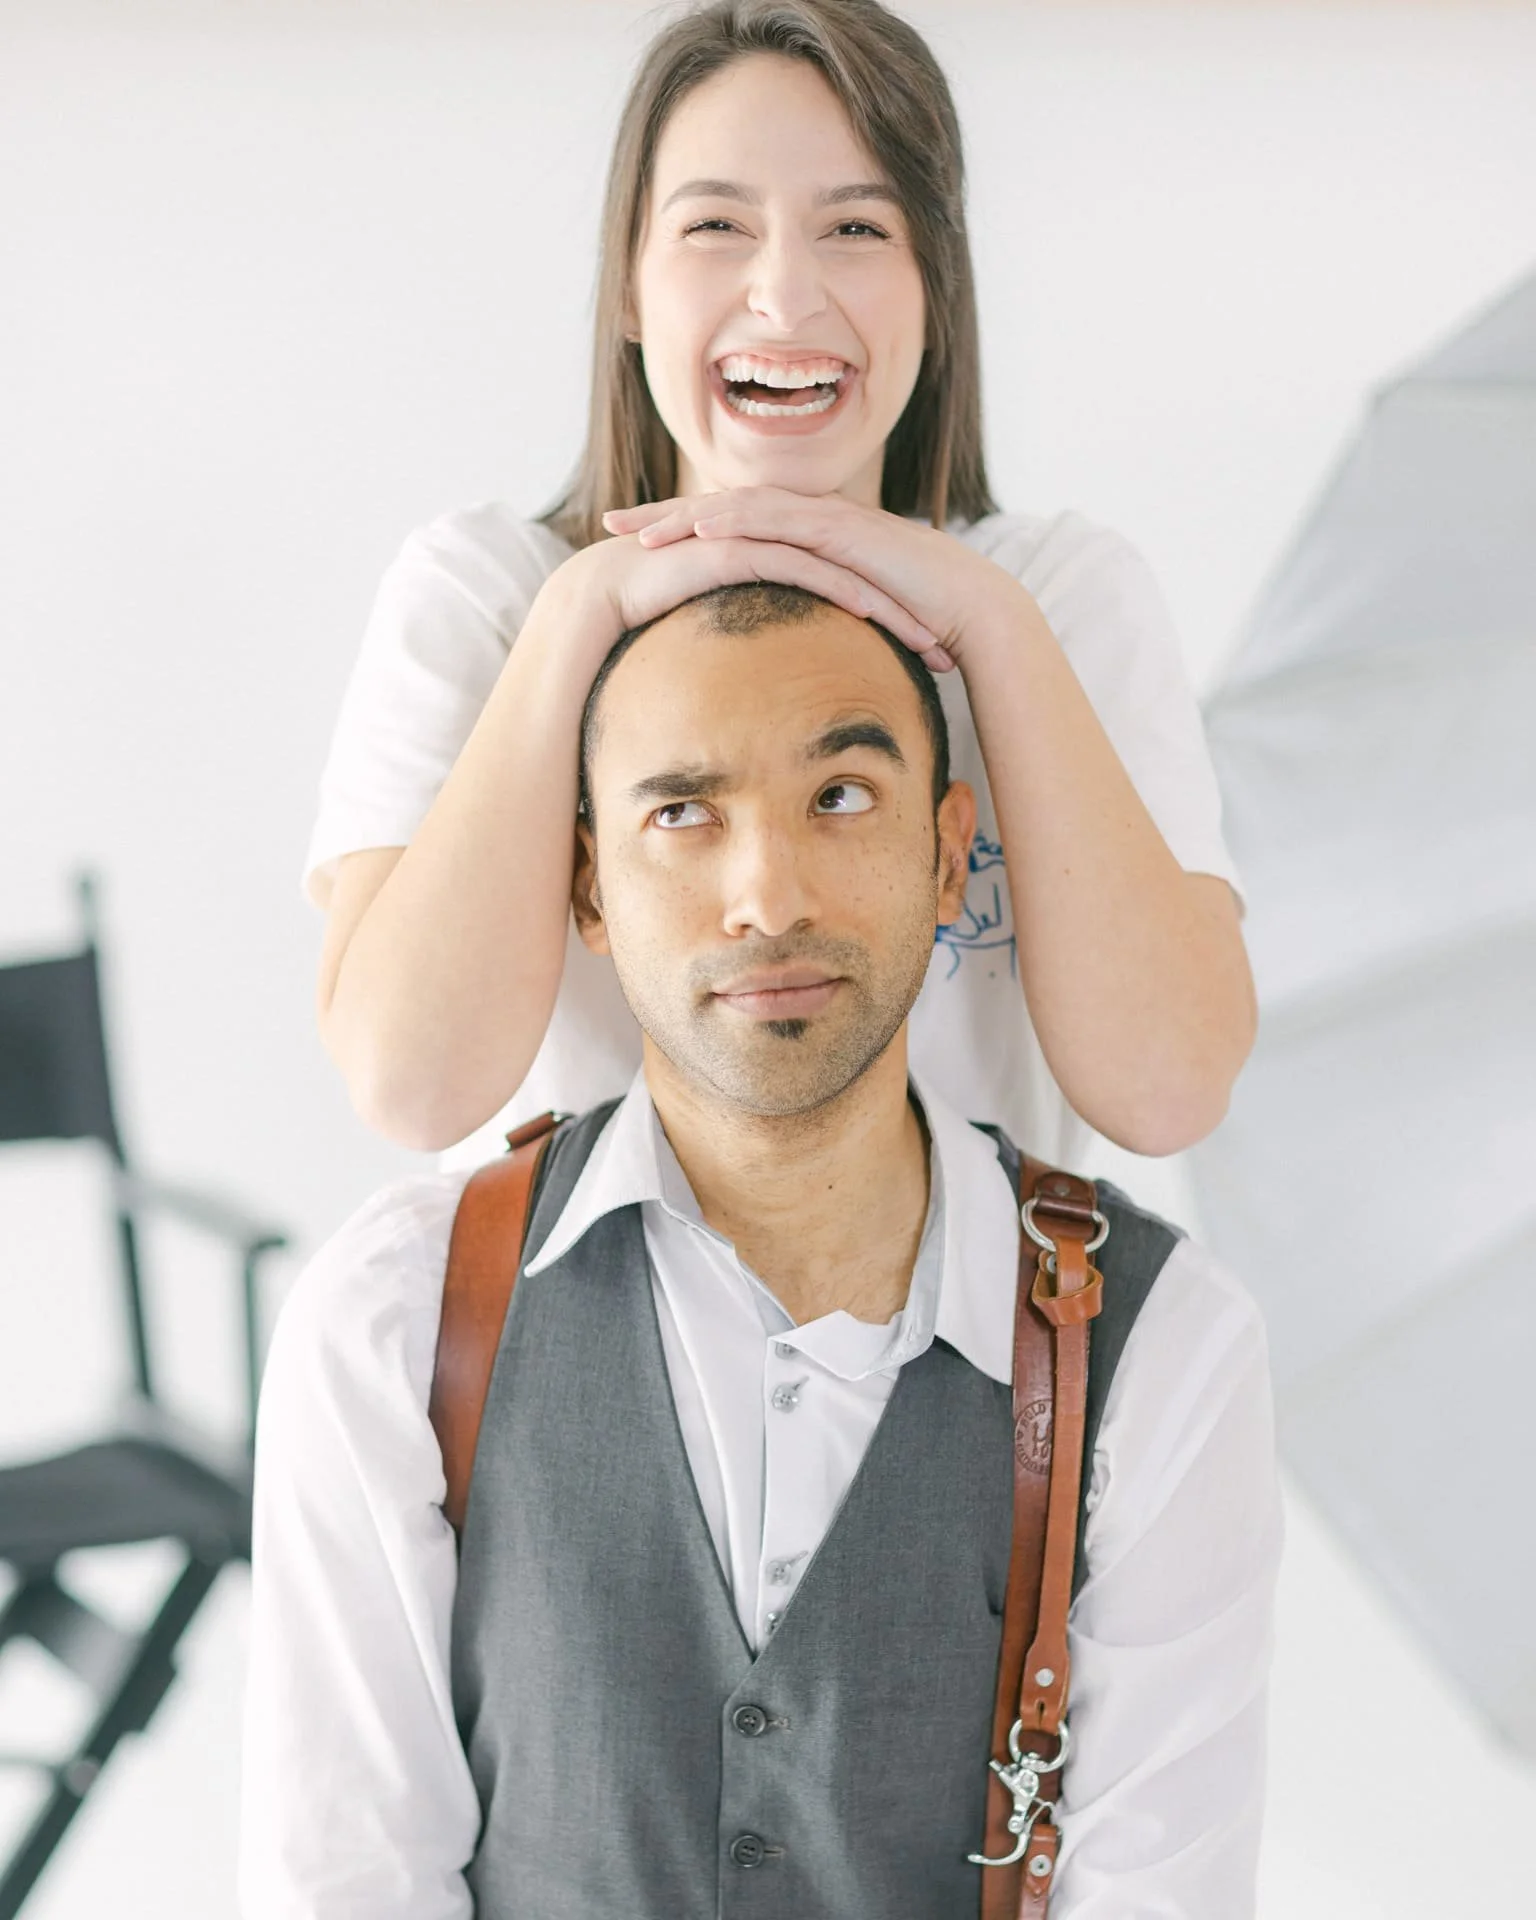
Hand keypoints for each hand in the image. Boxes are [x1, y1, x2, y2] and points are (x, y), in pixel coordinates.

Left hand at [604, 488, 1025, 670]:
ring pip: (741, 507)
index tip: (630, 544)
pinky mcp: (842, 531)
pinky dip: (738, 523)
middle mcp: (808, 517)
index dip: (676, 533)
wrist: (968, 612)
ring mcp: (825, 518)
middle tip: (610, 521)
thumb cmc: (913, 624)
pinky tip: (701, 533)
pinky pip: (780, 522)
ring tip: (641, 531)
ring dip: (687, 516)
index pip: (727, 529)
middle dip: (663, 512)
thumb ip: (806, 628)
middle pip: (720, 508)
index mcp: (801, 537)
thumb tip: (773, 665)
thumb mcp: (841, 626)